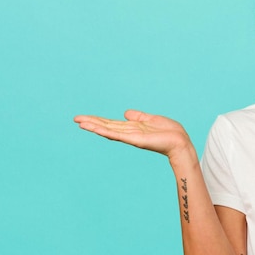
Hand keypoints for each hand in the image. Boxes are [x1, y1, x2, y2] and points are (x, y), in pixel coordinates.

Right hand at [74, 110, 192, 159]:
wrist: (180, 142)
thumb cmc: (169, 132)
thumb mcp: (151, 119)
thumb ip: (138, 116)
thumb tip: (125, 113)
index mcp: (132, 128)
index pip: (111, 123)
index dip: (98, 120)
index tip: (84, 118)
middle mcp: (129, 133)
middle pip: (106, 126)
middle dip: (91, 122)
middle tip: (75, 119)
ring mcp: (131, 137)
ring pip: (109, 130)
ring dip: (94, 126)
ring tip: (80, 123)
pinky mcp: (135, 140)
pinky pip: (118, 135)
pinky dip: (106, 131)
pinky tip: (96, 129)